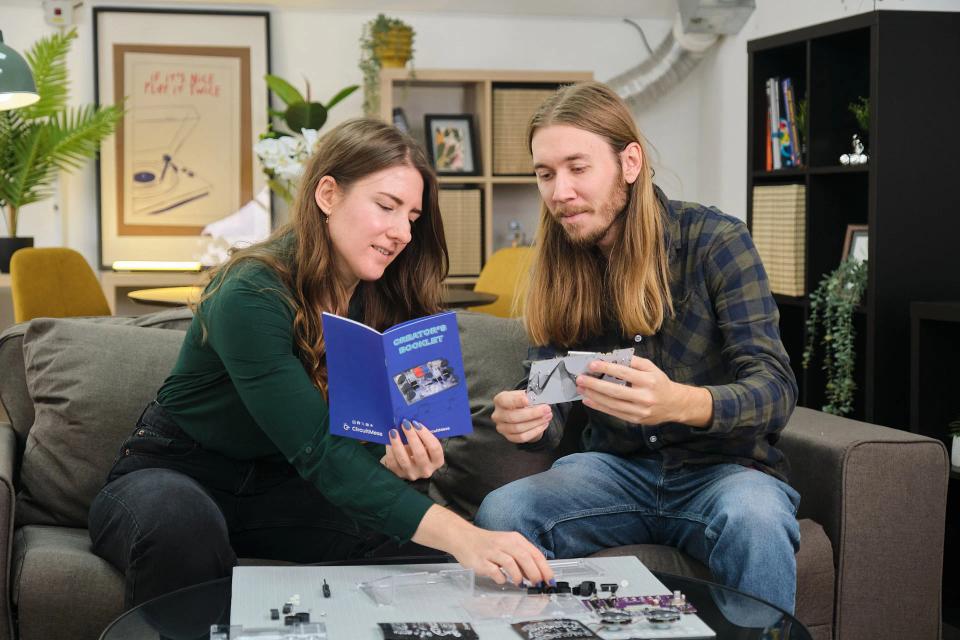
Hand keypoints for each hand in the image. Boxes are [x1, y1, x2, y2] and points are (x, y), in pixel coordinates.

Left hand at [380, 420, 444, 479]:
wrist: (407, 463)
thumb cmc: (419, 449)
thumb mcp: (426, 445)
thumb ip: (423, 436)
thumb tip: (413, 421)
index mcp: (437, 461)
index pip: (435, 448)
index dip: (426, 435)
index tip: (416, 423)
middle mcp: (426, 470)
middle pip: (420, 453)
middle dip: (411, 437)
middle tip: (405, 424)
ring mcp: (412, 473)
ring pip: (404, 459)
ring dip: (398, 443)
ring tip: (393, 431)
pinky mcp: (399, 474)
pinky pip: (393, 461)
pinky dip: (390, 450)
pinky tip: (389, 441)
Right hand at [414, 506, 553, 585]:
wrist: (464, 537)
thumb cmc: (488, 544)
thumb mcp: (508, 546)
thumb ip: (522, 559)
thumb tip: (536, 575)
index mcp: (514, 539)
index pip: (534, 553)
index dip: (544, 568)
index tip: (550, 579)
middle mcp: (504, 543)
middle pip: (524, 557)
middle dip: (534, 573)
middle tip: (538, 584)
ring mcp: (492, 551)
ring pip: (510, 562)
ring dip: (518, 575)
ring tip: (520, 583)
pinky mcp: (480, 560)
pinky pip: (493, 571)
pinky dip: (501, 577)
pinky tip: (502, 580)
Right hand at [492, 389, 552, 443]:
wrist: (520, 412)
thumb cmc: (522, 402)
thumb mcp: (524, 395)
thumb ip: (529, 396)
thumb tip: (538, 400)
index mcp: (500, 400)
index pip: (505, 401)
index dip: (517, 401)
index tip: (528, 401)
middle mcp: (498, 414)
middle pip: (513, 417)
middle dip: (532, 414)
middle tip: (546, 410)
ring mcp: (501, 427)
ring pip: (518, 428)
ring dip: (535, 423)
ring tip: (547, 417)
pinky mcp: (508, 437)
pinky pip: (521, 437)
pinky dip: (534, 432)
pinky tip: (542, 425)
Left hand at [576, 356, 711, 426]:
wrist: (674, 404)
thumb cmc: (659, 383)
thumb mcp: (651, 368)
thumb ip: (633, 362)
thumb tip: (611, 358)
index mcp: (648, 381)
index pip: (624, 373)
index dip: (606, 368)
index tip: (591, 364)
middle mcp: (644, 397)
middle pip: (615, 391)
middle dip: (594, 384)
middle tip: (580, 379)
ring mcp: (639, 410)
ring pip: (612, 404)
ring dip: (594, 396)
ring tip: (581, 388)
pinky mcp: (635, 419)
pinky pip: (614, 413)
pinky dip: (600, 407)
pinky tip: (589, 400)